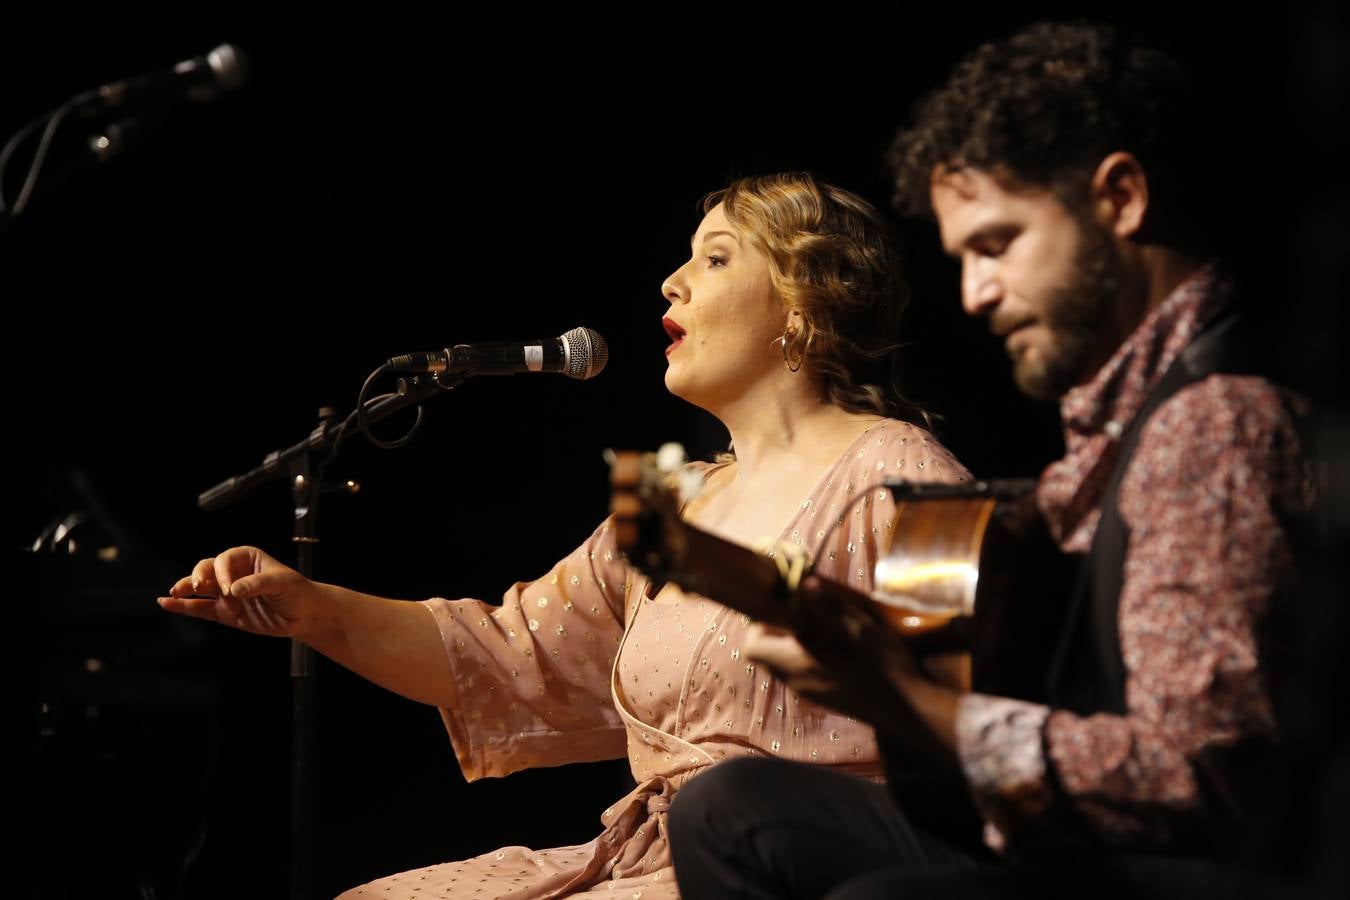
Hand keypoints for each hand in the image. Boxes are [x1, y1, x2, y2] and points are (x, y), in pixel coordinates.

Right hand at [158, 546, 317, 638]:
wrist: (304, 614)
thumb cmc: (297, 592)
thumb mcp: (282, 583)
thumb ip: (257, 584)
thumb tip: (233, 590)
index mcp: (247, 558)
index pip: (225, 560)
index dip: (223, 572)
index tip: (230, 589)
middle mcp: (233, 573)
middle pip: (206, 569)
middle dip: (198, 576)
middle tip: (197, 585)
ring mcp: (226, 593)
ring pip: (199, 588)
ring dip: (185, 589)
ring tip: (172, 593)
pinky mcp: (224, 612)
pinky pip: (199, 608)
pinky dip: (183, 606)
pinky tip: (167, 603)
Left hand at [745, 575, 958, 753]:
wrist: (909, 712)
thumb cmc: (884, 669)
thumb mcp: (859, 631)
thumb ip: (829, 607)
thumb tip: (805, 582)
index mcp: (796, 664)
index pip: (752, 647)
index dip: (757, 624)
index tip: (777, 605)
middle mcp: (795, 681)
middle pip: (764, 655)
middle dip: (773, 630)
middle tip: (797, 609)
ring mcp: (809, 693)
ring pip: (782, 664)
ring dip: (790, 642)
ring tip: (818, 623)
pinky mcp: (824, 697)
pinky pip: (799, 672)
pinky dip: (805, 655)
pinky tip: (834, 645)